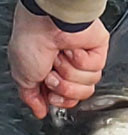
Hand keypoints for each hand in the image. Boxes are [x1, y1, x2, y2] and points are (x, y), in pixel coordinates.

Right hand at [7, 2, 108, 118]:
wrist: (44, 23)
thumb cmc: (31, 42)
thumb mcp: (23, 76)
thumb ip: (31, 97)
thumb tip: (39, 111)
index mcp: (53, 74)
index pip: (67, 100)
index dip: (60, 100)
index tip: (50, 92)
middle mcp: (70, 68)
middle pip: (80, 95)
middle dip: (64, 87)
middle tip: (53, 73)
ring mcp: (85, 60)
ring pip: (89, 84)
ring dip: (70, 72)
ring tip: (60, 58)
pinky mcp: (98, 50)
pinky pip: (95, 68)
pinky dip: (80, 60)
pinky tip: (72, 49)